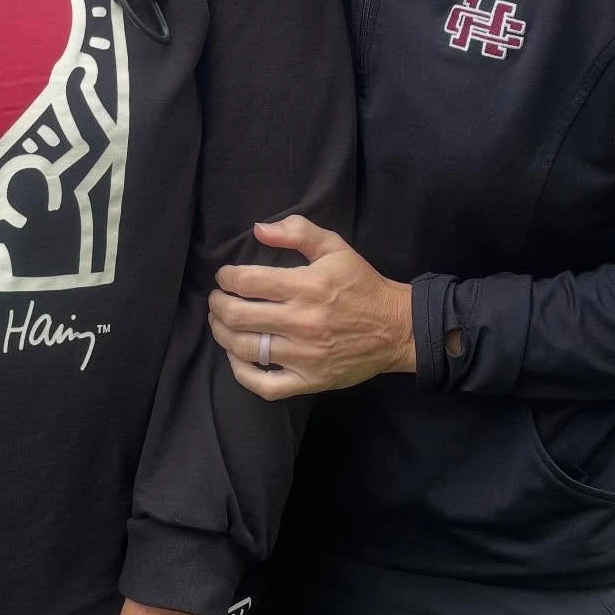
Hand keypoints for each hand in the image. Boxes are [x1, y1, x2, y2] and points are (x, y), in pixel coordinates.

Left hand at [208, 214, 414, 399]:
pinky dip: (242, 374)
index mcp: (306, 286)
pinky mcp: (309, 380)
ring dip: (222, 334)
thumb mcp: (335, 248)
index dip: (227, 277)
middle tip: (217, 299)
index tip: (224, 277)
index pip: (248, 282)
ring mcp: (304, 355)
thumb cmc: (362, 285)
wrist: (397, 327)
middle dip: (218, 305)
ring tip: (221, 324)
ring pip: (245, 349)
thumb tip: (259, 229)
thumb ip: (297, 232)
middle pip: (238, 316)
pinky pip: (265, 385)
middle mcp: (302, 322)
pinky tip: (236, 359)